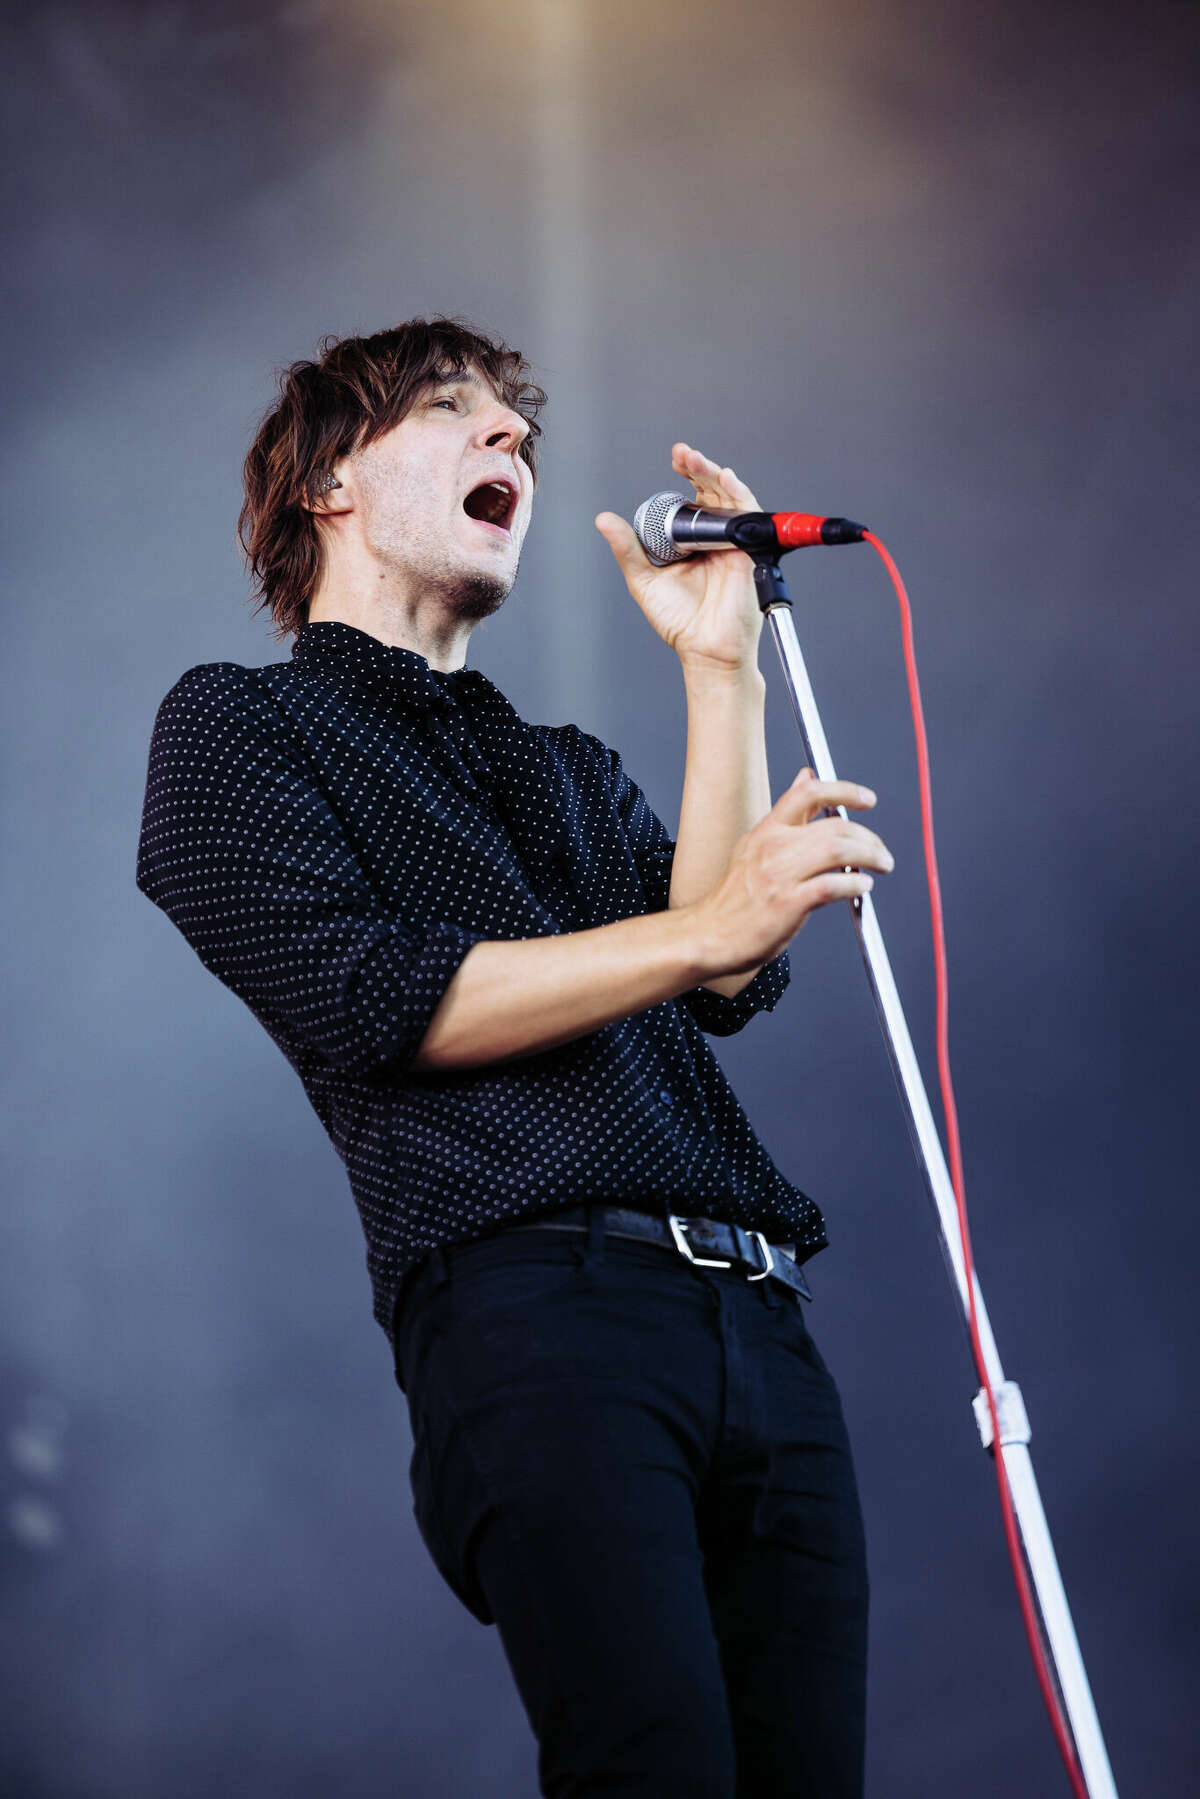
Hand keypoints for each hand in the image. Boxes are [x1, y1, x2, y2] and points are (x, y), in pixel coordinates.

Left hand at [595, 443, 764, 675]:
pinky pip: (749, 517)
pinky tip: (726, 479)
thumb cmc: (679, 621)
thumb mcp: (645, 579)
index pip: (692, 498)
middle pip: (712, 492)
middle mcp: (715, 537)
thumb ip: (628, 550)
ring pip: (730, 498)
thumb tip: (604, 520)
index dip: (686, 474)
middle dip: (699, 467)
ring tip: (696, 460)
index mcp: (693, 540)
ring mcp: (733, 543)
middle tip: (683, 454)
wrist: (704, 650)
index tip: (675, 459)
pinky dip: (739, 495)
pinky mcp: (749, 552)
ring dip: (715, 474)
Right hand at [694, 769, 894, 974]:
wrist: (710, 935)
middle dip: (868, 837)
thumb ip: (786, 814)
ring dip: (870, 856)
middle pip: (835, 826)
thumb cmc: (735, 898)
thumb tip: (806, 776)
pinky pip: (832, 885)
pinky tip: (861, 887)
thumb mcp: (755, 844)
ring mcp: (780, 875)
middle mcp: (773, 847)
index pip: (808, 793)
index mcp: (767, 830)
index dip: (845, 791)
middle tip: (880, 852)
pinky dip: (854, 884)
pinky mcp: (788, 904)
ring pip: (839, 850)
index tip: (868, 800)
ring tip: (881, 865)